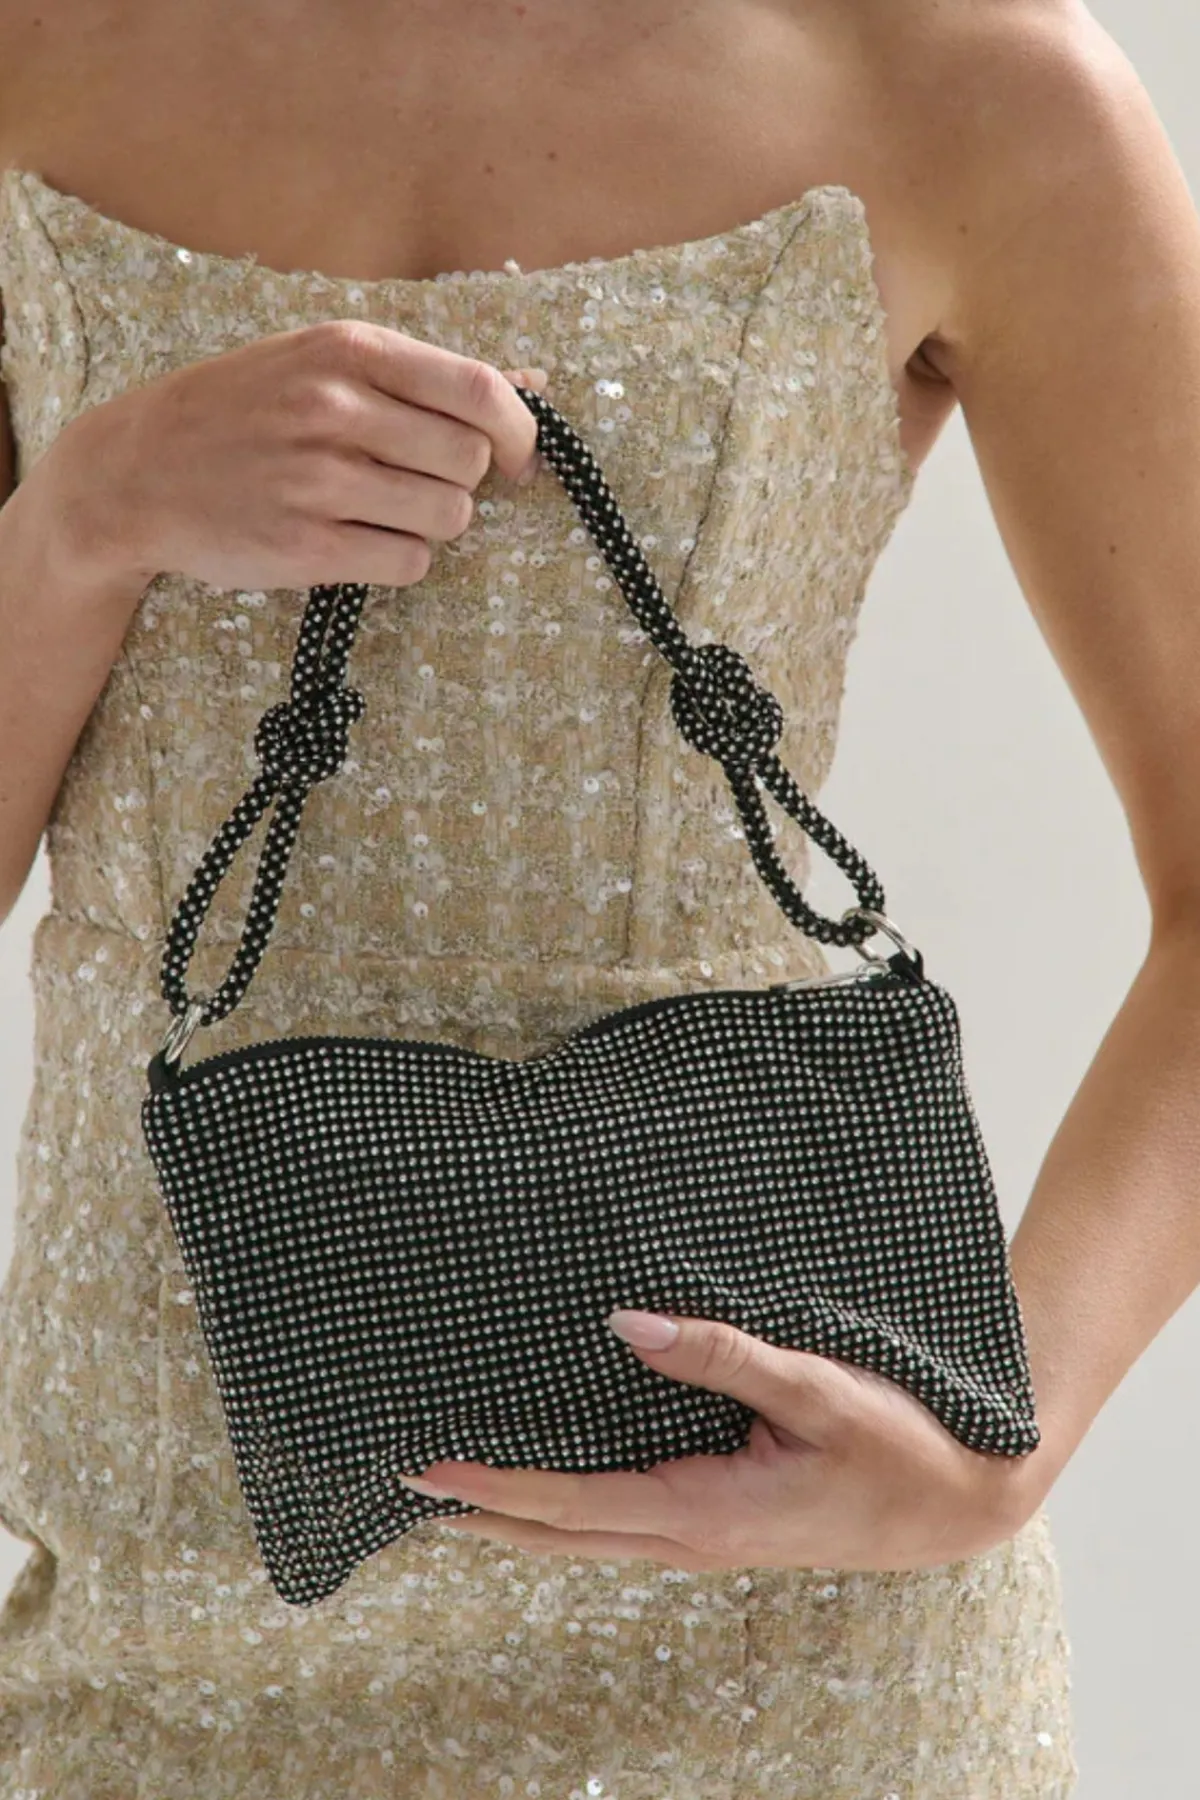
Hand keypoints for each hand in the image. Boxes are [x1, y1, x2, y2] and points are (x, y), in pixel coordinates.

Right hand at [47, 324, 547, 591]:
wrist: (137, 470)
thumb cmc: (242, 412)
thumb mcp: (320, 362)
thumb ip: (423, 375)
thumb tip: (534, 386)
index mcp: (348, 351)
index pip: (481, 391)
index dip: (518, 432)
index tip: (515, 459)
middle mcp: (335, 409)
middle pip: (470, 461)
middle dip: (460, 481)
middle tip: (417, 484)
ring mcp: (319, 480)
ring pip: (448, 516)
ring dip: (430, 523)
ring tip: (378, 510)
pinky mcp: (306, 547)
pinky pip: (409, 562)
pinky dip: (400, 559)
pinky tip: (358, 541)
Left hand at [397, 1311, 1061, 1572]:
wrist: (960, 1502)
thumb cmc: (896, 1445)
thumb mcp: (812, 1388)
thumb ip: (718, 1356)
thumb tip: (625, 1324)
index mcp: (704, 1511)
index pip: (571, 1502)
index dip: (494, 1482)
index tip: (426, 1466)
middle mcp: (691, 1540)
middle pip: (561, 1534)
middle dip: (483, 1510)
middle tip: (407, 1485)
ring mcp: (704, 1542)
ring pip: (588, 1538)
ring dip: (520, 1516)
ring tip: (457, 1490)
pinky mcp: (720, 1528)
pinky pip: (623, 1527)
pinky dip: (569, 1513)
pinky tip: (554, 1488)